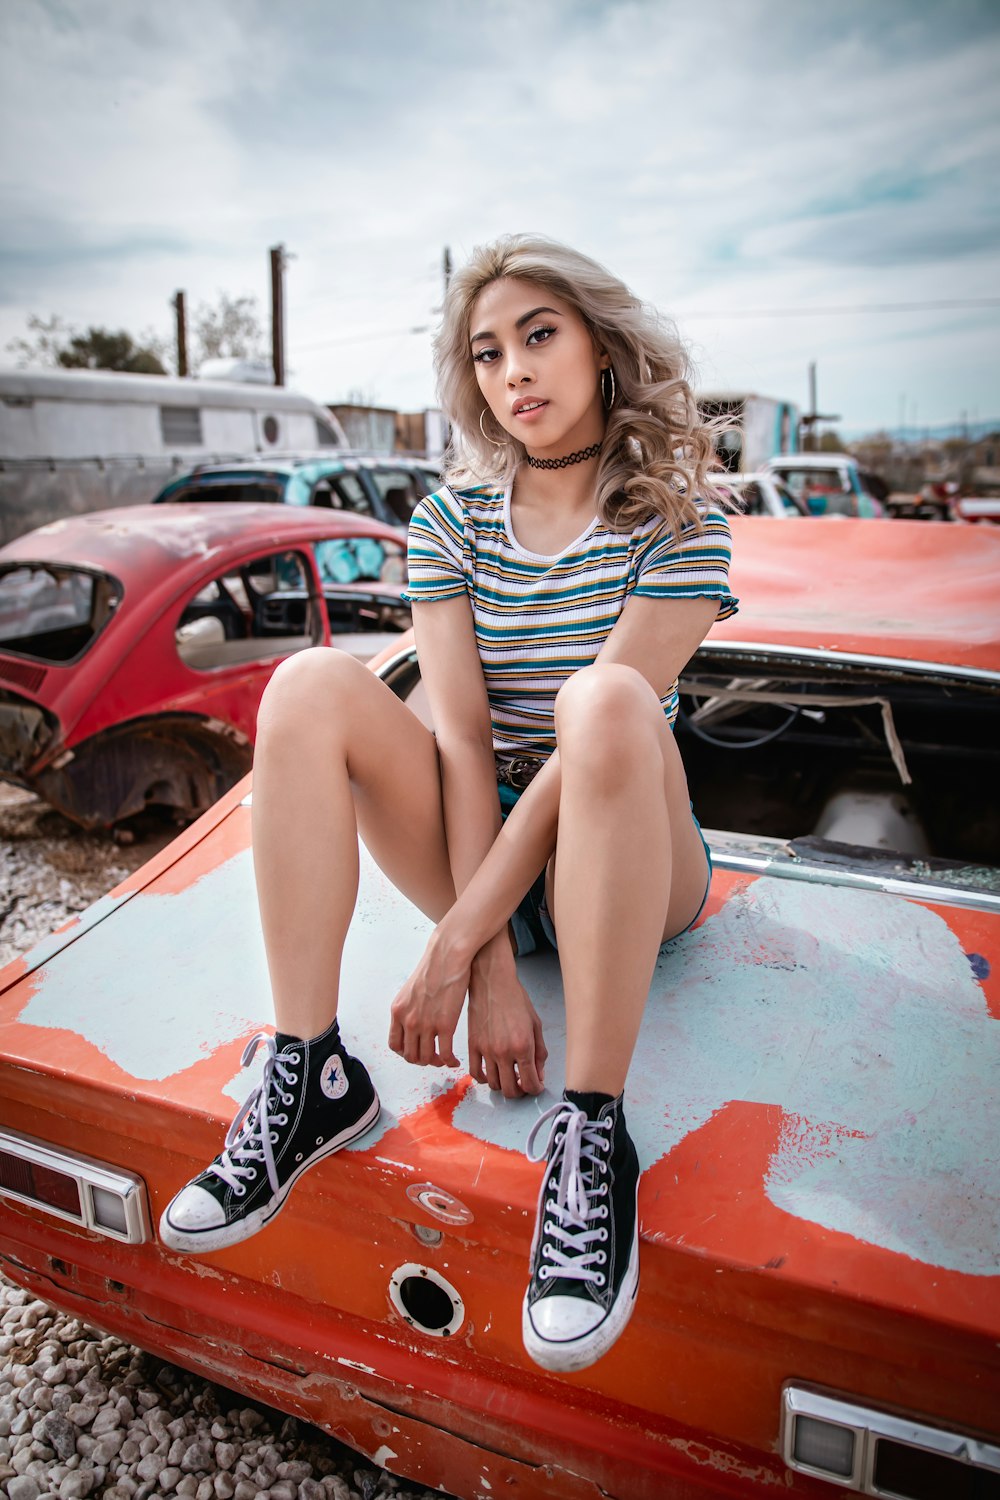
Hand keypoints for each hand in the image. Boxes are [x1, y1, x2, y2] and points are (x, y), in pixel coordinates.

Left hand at [388, 930, 470, 1068]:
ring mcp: (426, 1024)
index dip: (405, 1053)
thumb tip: (414, 1020)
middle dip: (422, 1061)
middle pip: (410, 1055)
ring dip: (436, 1063)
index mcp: (398, 1011)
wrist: (447, 956)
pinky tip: (455, 1060)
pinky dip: (450, 1061)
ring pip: (427, 1058)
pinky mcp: (446, 1024)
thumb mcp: (411, 990)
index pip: (395, 1044)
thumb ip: (409, 1008)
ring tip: (445, 1060)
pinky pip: (445, 1053)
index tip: (416, 1052)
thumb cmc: (433, 968)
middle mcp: (408, 1020)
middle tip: (433, 1058)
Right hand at [467, 936, 547, 1097]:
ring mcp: (486, 1050)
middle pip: (511, 1090)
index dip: (536, 1089)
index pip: (530, 1083)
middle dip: (520, 1092)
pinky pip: (475, 1073)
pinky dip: (484, 1079)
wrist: (492, 982)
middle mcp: (504, 1052)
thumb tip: (539, 1074)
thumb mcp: (536, 1024)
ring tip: (509, 1077)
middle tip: (523, 1084)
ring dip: (503, 1086)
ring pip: (494, 1085)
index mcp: (523, 1046)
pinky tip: (491, 1073)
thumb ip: (539, 1052)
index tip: (536, 1086)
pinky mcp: (473, 1046)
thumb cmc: (516, 999)